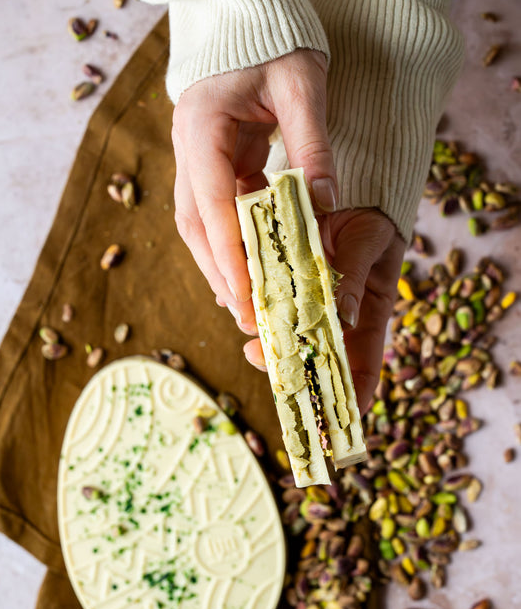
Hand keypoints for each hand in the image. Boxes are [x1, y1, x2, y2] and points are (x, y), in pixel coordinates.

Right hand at [171, 49, 336, 332]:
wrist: (247, 17)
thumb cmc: (275, 41)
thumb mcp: (303, 84)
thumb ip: (313, 146)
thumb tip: (324, 207)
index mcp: (203, 125)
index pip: (213, 201)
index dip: (229, 253)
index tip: (247, 295)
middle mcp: (188, 147)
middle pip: (196, 225)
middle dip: (221, 274)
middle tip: (249, 317)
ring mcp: (195, 158)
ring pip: (200, 226)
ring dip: (223, 267)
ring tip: (249, 307)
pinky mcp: (210, 165)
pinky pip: (217, 215)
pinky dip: (234, 246)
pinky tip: (256, 272)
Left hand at [244, 208, 405, 413]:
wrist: (350, 186)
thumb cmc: (373, 215)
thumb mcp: (368, 242)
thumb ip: (354, 278)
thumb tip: (344, 318)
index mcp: (368, 316)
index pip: (363, 368)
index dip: (352, 399)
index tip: (337, 422)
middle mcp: (336, 319)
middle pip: (316, 361)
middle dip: (292, 371)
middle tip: (263, 362)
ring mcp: (310, 305)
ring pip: (287, 336)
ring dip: (267, 341)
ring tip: (248, 340)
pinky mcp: (286, 286)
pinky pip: (268, 303)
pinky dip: (252, 306)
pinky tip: (236, 304)